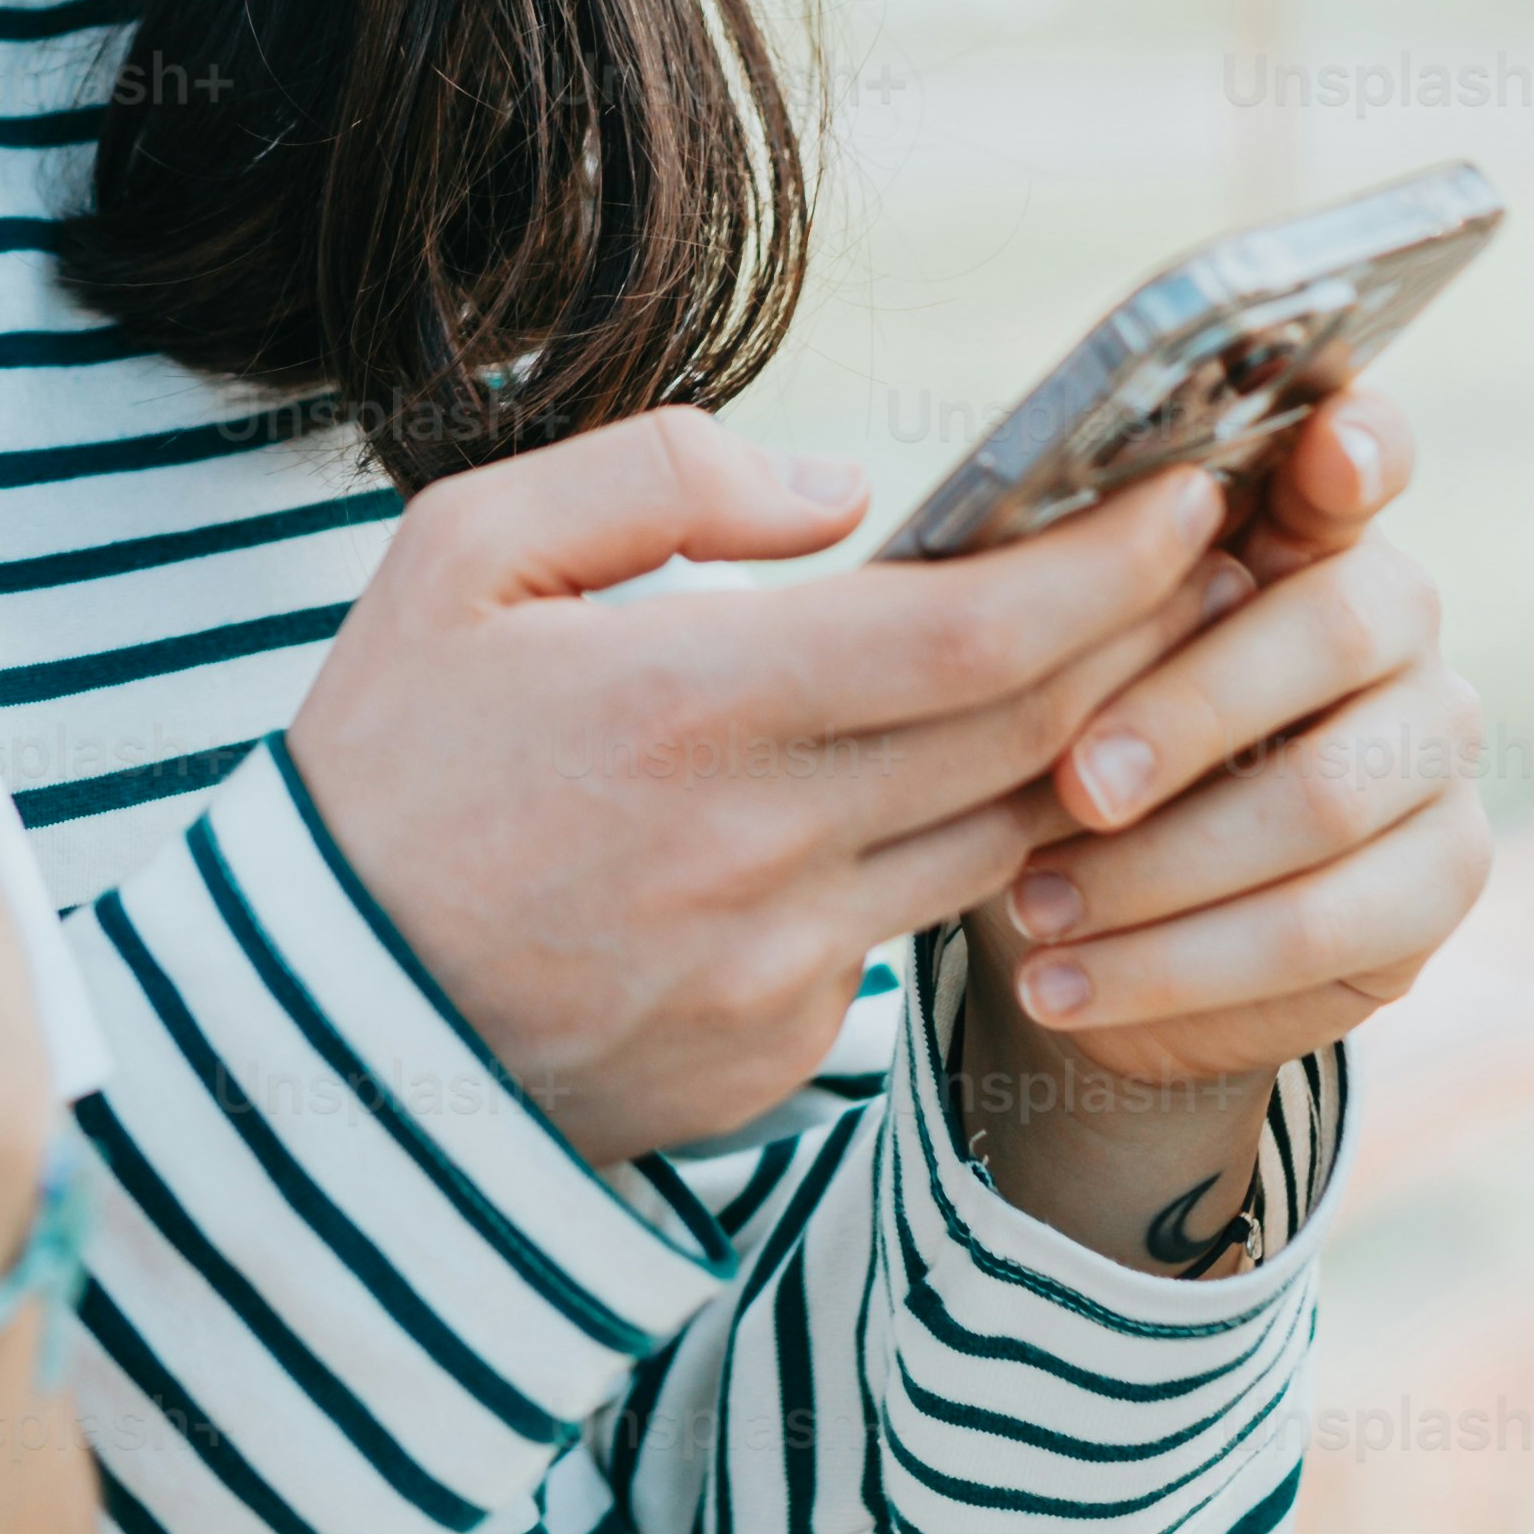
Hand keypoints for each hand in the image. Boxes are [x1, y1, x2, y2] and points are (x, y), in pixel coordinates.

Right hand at [284, 417, 1235, 1163]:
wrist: (311, 1019)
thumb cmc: (382, 758)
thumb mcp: (459, 555)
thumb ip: (654, 482)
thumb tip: (843, 493)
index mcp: (691, 705)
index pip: (978, 632)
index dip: (1110, 561)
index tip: (1187, 495)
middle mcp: (761, 846)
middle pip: (1033, 737)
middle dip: (1151, 636)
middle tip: (1221, 559)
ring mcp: (779, 967)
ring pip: (1000, 844)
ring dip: (1095, 752)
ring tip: (1147, 663)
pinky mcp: (774, 1051)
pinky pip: (905, 938)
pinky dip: (958, 857)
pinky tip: (975, 793)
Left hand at [972, 396, 1489, 1115]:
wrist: (1111, 928)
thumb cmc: (1063, 747)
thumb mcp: (1041, 669)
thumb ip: (1060, 604)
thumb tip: (1002, 575)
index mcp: (1301, 524)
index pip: (1361, 450)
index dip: (1358, 440)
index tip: (1325, 445)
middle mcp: (1397, 615)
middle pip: (1332, 629)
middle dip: (1183, 712)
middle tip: (1069, 786)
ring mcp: (1438, 743)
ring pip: (1322, 800)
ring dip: (1158, 867)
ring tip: (1033, 909)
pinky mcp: (1445, 875)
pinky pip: (1321, 927)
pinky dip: (1174, 966)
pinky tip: (1066, 985)